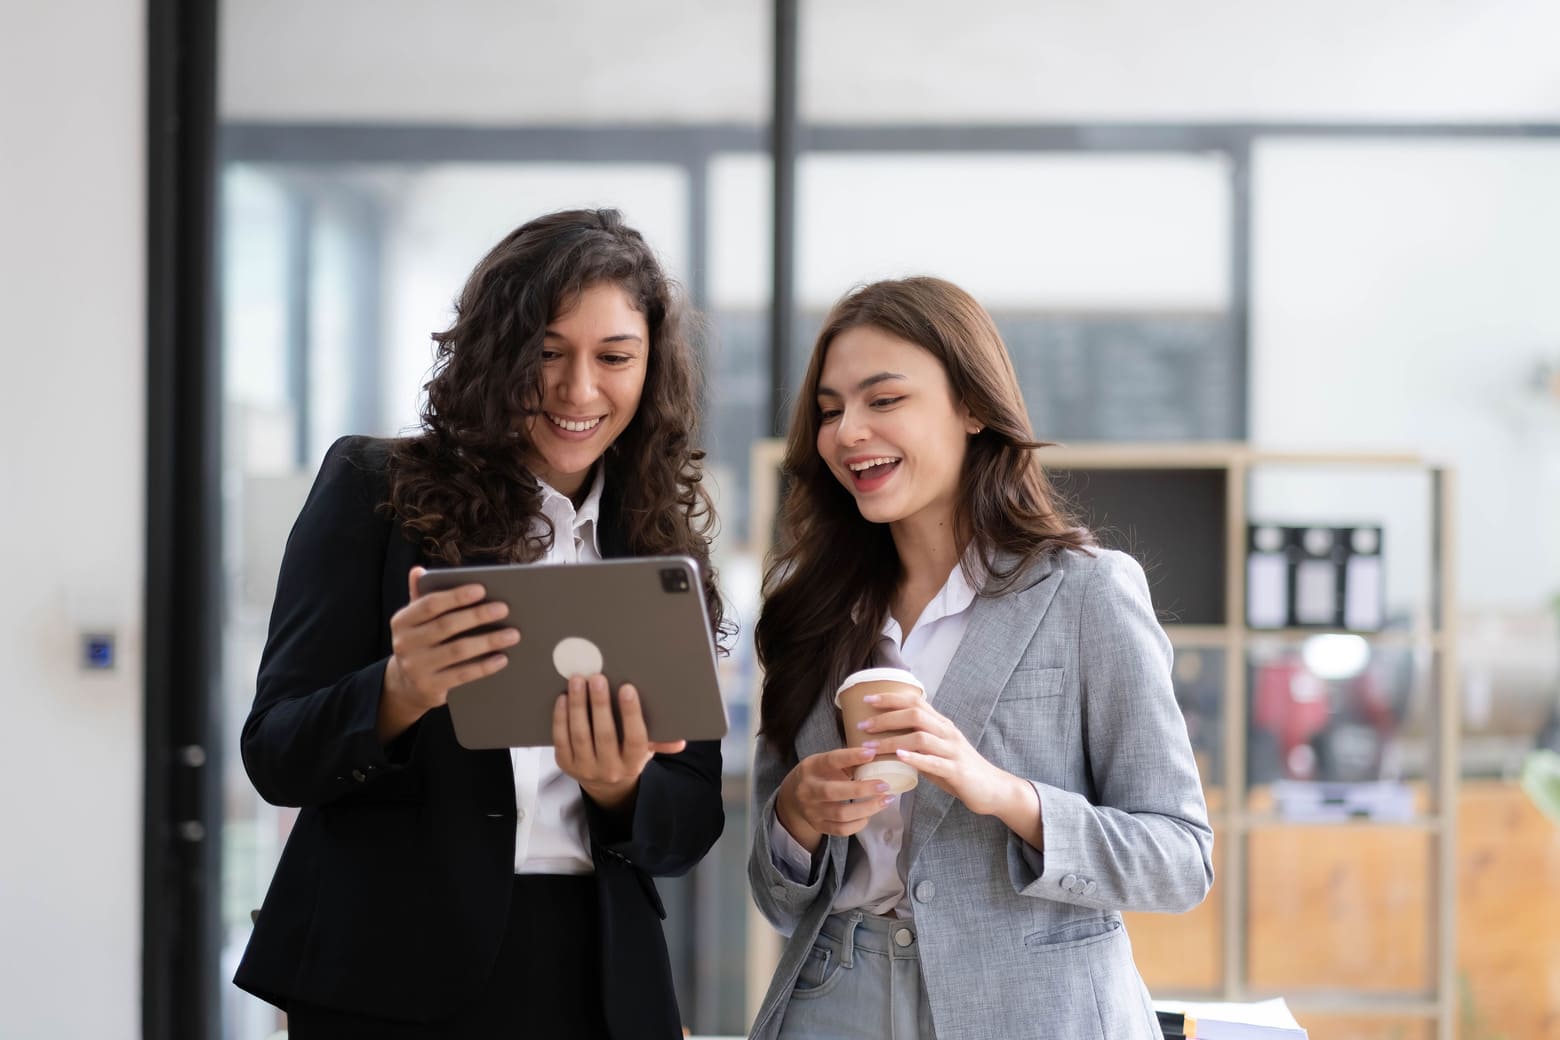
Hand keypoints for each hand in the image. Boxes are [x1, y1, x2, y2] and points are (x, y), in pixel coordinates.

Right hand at [378, 566, 518, 741]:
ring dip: (488, 641)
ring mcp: (416, 667)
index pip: (430, 604)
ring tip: (512, 634)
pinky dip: (484, 666)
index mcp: (402, 621)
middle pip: (446, 626)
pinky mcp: (430, 687)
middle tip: (504, 608)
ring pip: (458, 650)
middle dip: (478, 616)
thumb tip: (419, 570)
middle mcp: (405, 644)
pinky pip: (463, 675)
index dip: (456, 596)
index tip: (482, 589)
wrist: (405, 684)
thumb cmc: (420, 642)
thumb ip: (421, 596)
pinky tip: (502, 658)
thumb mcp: (416, 620)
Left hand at [553, 673, 686, 812]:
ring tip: (578, 681)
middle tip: (597, 678)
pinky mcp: (566, 765)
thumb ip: (661, 742)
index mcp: (633, 762)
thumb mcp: (646, 750)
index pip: (636, 738)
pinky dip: (561, 718)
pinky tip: (563, 698)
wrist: (605, 785)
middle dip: (600, 704)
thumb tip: (680, 741)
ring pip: (580, 735)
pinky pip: (561, 739)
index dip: (631, 713)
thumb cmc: (628, 755)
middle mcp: (610, 769)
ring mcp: (585, 768)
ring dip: (578, 706)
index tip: (627, 688)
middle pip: (604, 735)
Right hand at [774, 745, 898, 854]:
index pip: (831, 760)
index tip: (871, 754)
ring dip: (867, 808)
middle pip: (834, 792)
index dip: (851, 757)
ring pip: (841, 814)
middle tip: (884, 786)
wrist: (793, 797)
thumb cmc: (818, 774)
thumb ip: (848, 761)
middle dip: (862, 789)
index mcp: (811, 767)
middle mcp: (808, 790)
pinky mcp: (818, 826)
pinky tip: (869, 815)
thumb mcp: (826, 762)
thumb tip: (878, 757)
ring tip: (885, 801)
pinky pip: (841, 830)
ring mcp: (812, 810)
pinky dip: (858, 824)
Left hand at [859, 688, 1027, 817]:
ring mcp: (953, 751)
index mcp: (942, 725)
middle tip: (862, 725)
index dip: (891, 698)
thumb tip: (891, 744)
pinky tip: (899, 757)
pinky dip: (915, 758)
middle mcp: (947, 733)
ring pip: (920, 737)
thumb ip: (918, 746)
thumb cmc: (961, 771)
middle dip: (886, 717)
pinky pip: (934, 762)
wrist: (994, 789)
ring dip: (892, 740)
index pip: (915, 702)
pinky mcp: (957, 771)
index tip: (867, 700)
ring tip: (871, 746)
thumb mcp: (939, 753)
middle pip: (915, 714)